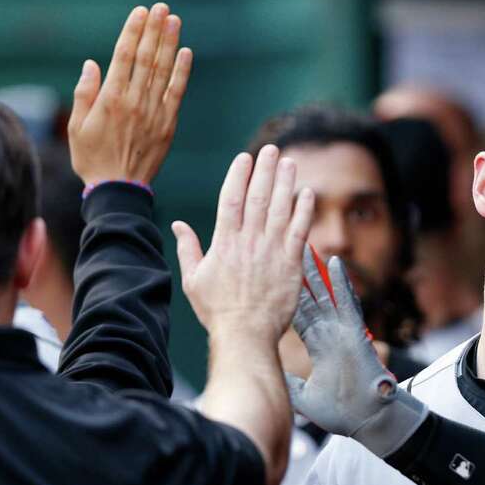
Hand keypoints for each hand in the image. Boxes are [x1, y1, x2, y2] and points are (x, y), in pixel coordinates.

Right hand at [67, 3, 190, 185]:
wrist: (119, 189)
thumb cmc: (92, 158)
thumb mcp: (76, 126)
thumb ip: (85, 93)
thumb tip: (93, 63)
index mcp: (110, 99)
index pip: (124, 57)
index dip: (133, 32)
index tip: (140, 12)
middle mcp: (134, 102)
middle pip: (147, 58)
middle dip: (154, 30)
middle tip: (161, 8)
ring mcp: (154, 113)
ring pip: (163, 71)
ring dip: (169, 44)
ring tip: (174, 21)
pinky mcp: (168, 125)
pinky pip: (176, 93)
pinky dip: (182, 72)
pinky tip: (185, 53)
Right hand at [173, 145, 314, 342]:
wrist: (245, 335)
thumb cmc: (218, 311)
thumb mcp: (193, 280)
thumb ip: (188, 249)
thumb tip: (178, 225)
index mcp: (224, 243)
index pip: (230, 199)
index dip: (238, 175)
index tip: (244, 157)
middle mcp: (248, 242)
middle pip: (257, 197)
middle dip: (264, 170)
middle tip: (272, 149)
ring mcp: (271, 252)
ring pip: (279, 209)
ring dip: (285, 183)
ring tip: (289, 162)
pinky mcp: (291, 264)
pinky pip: (299, 232)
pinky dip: (304, 211)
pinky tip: (307, 194)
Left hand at [286, 247, 428, 454]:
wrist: (367, 420)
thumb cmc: (341, 412)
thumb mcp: (304, 395)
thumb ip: (288, 381)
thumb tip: (265, 376)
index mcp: (318, 346)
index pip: (298, 315)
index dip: (285, 296)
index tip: (269, 279)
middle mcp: (329, 333)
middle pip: (309, 298)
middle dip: (296, 277)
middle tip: (281, 253)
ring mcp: (342, 331)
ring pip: (326, 294)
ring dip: (315, 272)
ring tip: (304, 247)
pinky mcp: (354, 332)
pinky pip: (347, 302)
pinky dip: (341, 283)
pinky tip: (335, 264)